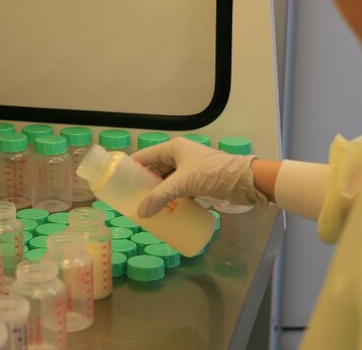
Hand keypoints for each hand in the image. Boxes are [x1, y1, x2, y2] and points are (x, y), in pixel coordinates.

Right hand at [132, 137, 265, 217]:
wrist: (241, 180)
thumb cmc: (210, 174)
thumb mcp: (181, 184)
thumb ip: (159, 197)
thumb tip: (140, 213)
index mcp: (174, 148)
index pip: (145, 156)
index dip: (132, 168)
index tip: (120, 182)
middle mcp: (180, 154)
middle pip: (156, 168)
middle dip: (145, 183)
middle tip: (132, 199)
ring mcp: (191, 167)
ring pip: (168, 179)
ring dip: (159, 192)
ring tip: (146, 207)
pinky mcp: (200, 180)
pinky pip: (180, 188)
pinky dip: (173, 197)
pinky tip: (166, 209)